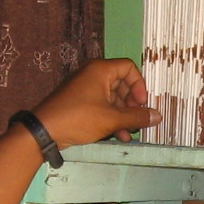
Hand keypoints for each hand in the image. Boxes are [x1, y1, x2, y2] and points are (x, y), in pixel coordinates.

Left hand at [29, 57, 158, 148]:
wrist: (44, 131)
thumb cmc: (79, 118)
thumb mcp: (112, 119)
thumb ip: (137, 117)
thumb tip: (158, 116)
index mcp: (100, 70)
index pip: (129, 68)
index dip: (139, 85)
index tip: (142, 104)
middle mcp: (93, 75)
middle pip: (121, 84)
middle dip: (132, 104)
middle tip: (138, 120)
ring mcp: (85, 89)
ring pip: (112, 98)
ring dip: (123, 115)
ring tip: (129, 134)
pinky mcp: (79, 102)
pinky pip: (101, 106)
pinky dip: (111, 118)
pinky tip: (118, 136)